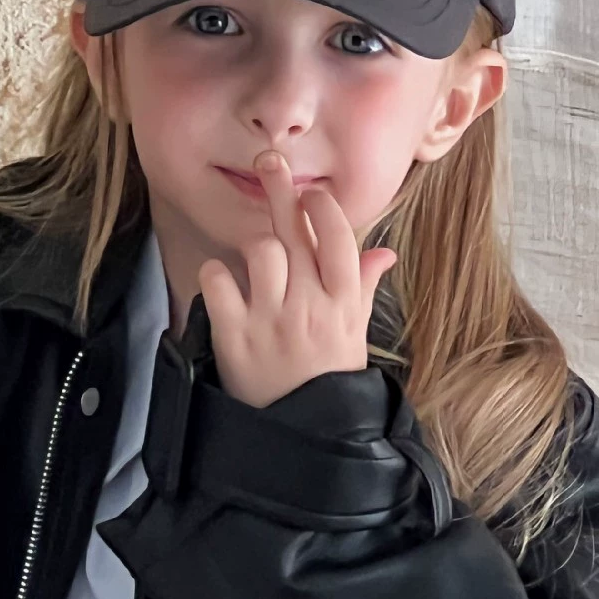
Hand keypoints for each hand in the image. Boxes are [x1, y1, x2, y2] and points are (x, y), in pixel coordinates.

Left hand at [196, 151, 397, 408]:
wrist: (303, 439)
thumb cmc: (330, 383)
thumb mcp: (354, 337)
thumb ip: (361, 289)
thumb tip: (382, 254)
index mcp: (343, 303)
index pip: (337, 236)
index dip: (322, 208)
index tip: (311, 194)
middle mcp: (309, 306)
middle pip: (294, 231)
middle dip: (281, 188)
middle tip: (268, 160)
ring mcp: (271, 321)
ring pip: (259, 250)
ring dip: (254, 248)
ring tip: (254, 265)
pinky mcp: (234, 337)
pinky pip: (218, 281)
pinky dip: (216, 278)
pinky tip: (223, 288)